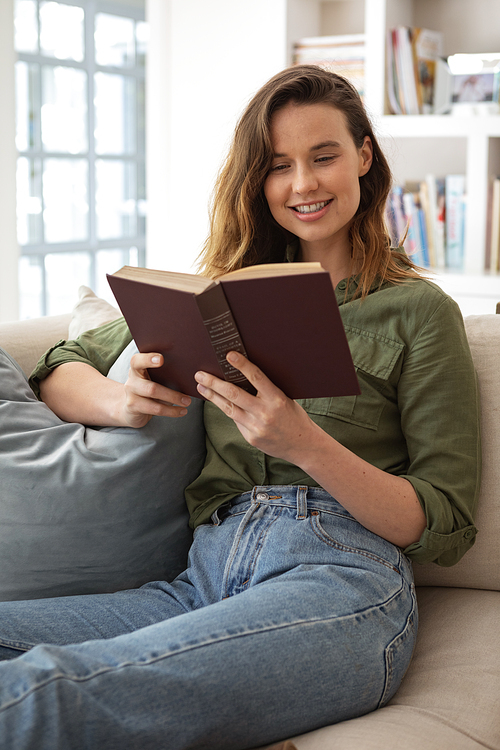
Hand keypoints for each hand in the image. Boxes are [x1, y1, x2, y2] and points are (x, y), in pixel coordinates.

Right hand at [121, 352, 191, 428]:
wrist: (131, 408)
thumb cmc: (149, 389)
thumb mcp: (154, 379)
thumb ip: (165, 373)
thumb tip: (187, 376)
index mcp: (137, 368)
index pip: (137, 361)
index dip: (148, 359)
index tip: (161, 359)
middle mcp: (132, 380)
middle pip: (150, 386)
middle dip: (171, 393)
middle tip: (188, 397)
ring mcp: (131, 394)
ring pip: (153, 398)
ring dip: (173, 401)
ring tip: (187, 402)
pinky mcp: (133, 407)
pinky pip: (155, 409)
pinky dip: (171, 411)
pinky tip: (182, 411)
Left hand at [194, 351, 314, 462]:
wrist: (302, 445)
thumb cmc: (293, 417)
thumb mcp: (285, 399)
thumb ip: (266, 391)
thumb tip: (243, 376)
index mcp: (277, 399)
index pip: (256, 378)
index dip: (242, 365)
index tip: (229, 355)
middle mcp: (265, 413)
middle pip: (234, 394)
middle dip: (214, 383)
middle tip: (200, 374)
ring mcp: (256, 427)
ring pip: (228, 408)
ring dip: (212, 396)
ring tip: (201, 387)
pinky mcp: (251, 437)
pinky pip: (236, 420)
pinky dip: (227, 410)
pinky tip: (218, 402)